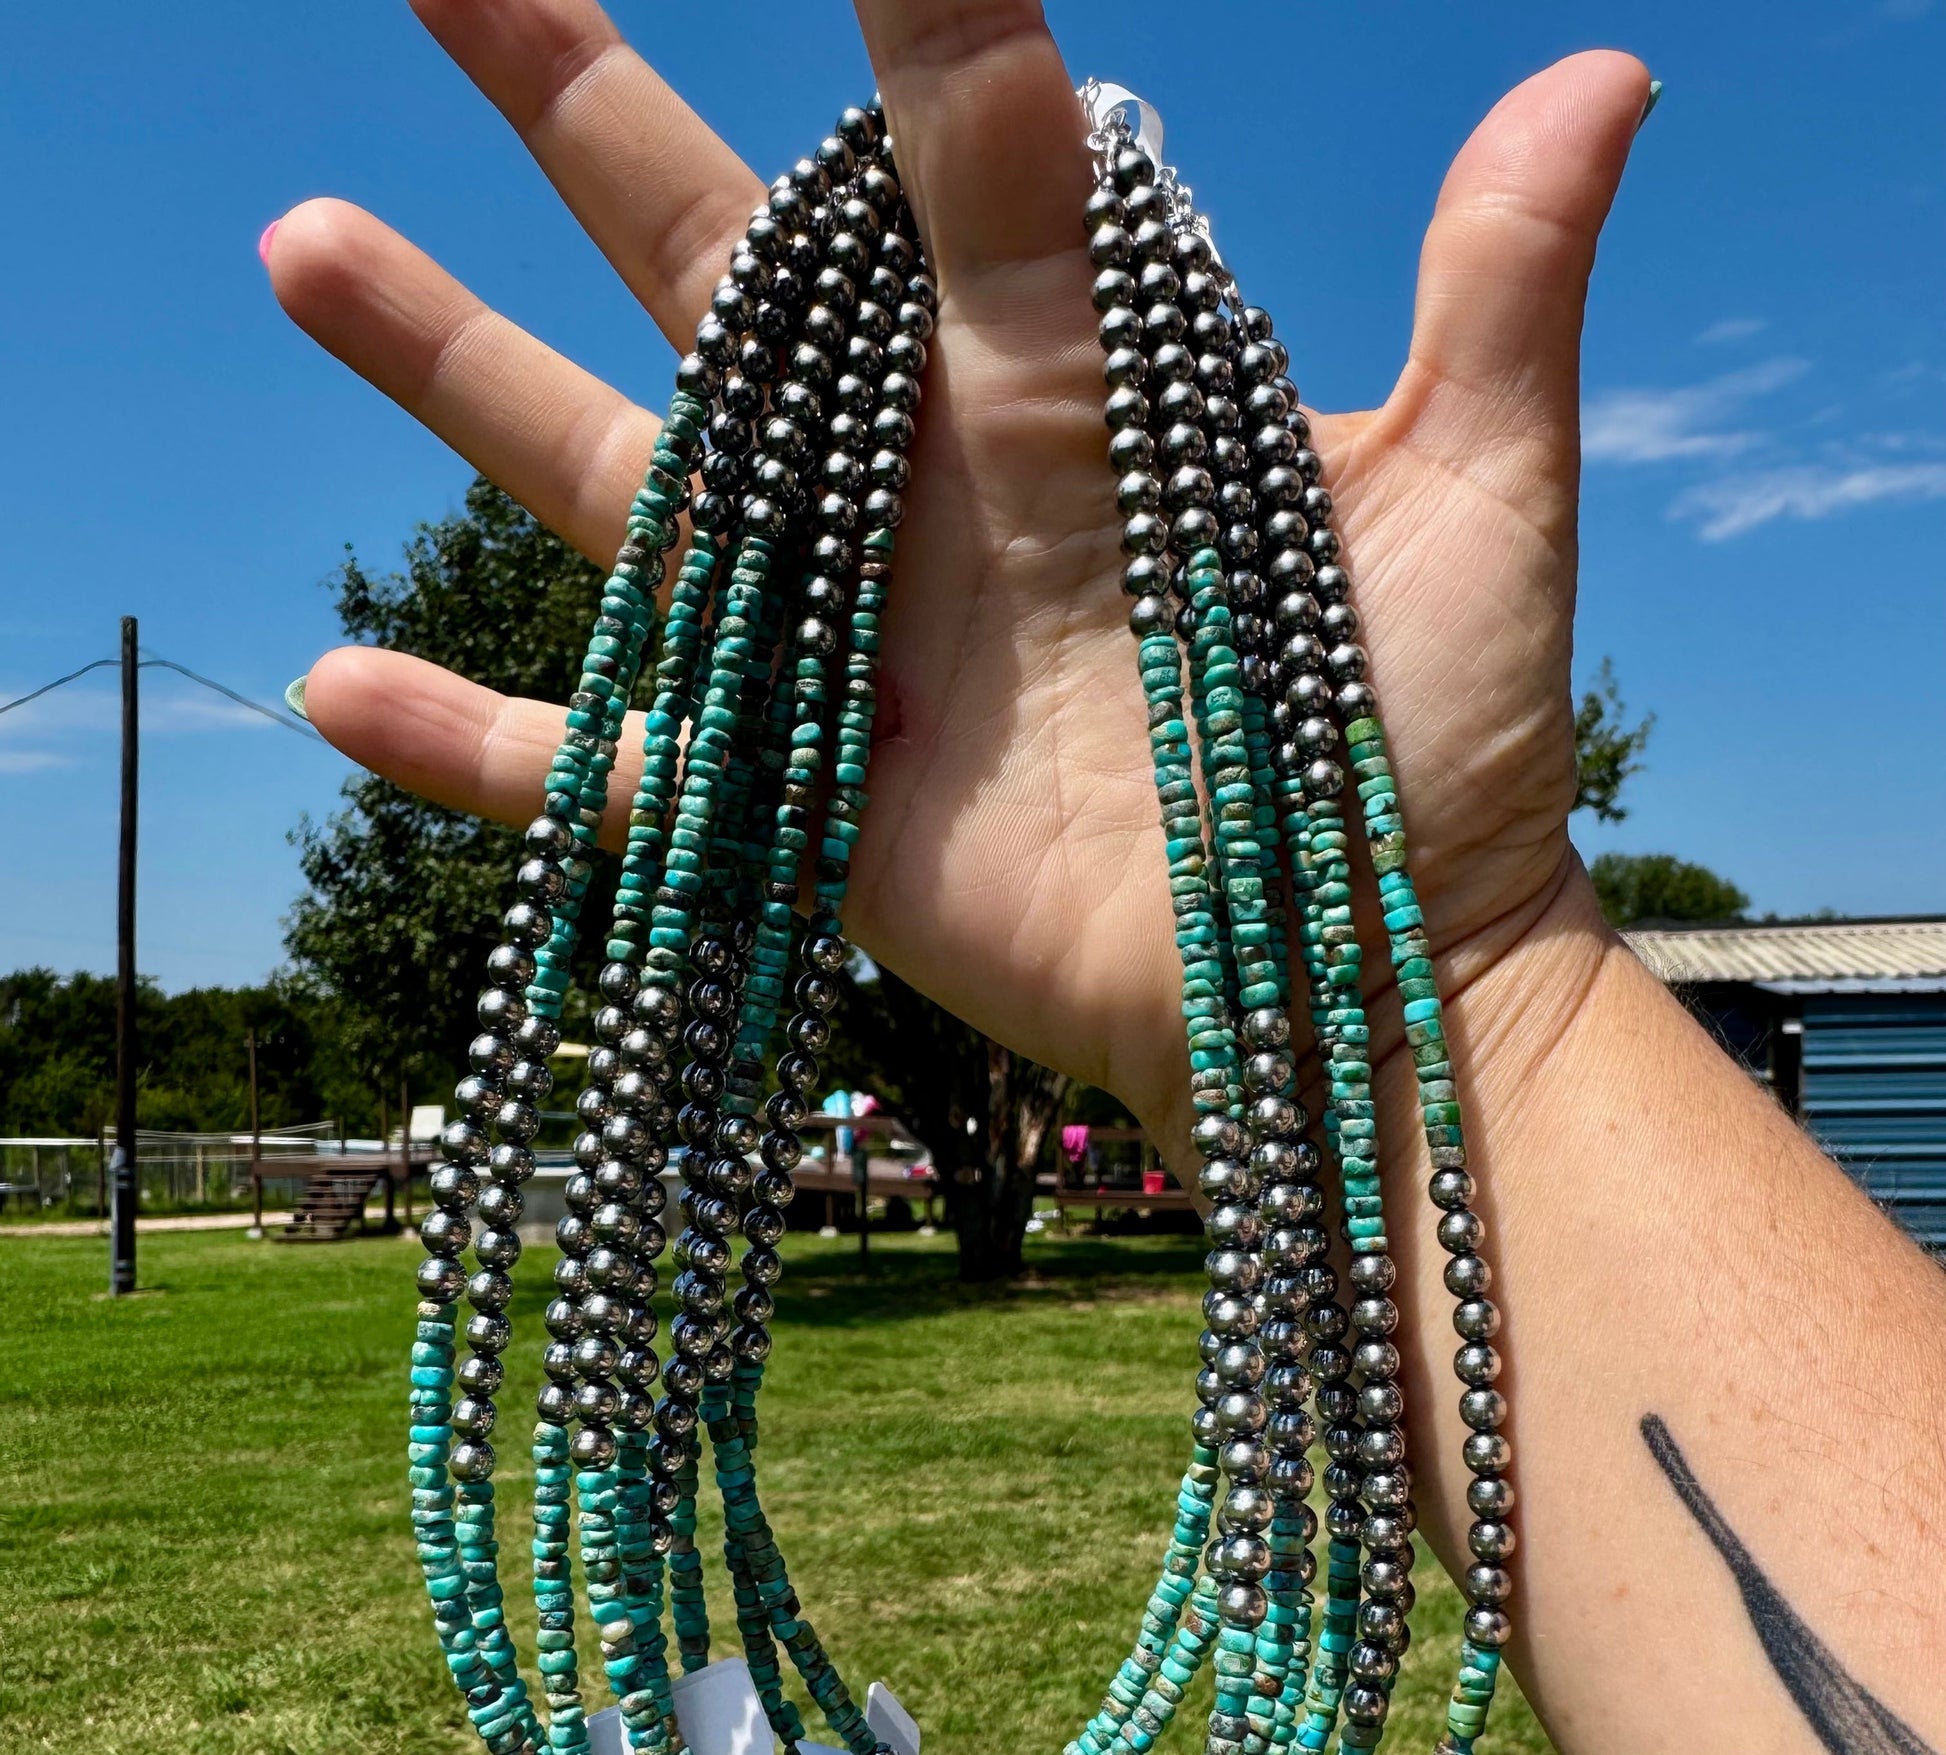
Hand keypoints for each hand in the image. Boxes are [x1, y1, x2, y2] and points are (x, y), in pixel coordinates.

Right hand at [272, 0, 1650, 1152]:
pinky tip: (333, 684)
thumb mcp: (1479, 503)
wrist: (1358, 985)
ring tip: (302, 234)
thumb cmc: (1430, 749)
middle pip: (709, 258)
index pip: (950, 138)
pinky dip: (474, 747)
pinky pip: (607, 772)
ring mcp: (840, 645)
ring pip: (613, 475)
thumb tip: (1604, 71)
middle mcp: (917, 481)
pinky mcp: (797, 810)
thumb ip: (1497, 293)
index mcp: (1059, 376)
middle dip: (575, 100)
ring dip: (453, 368)